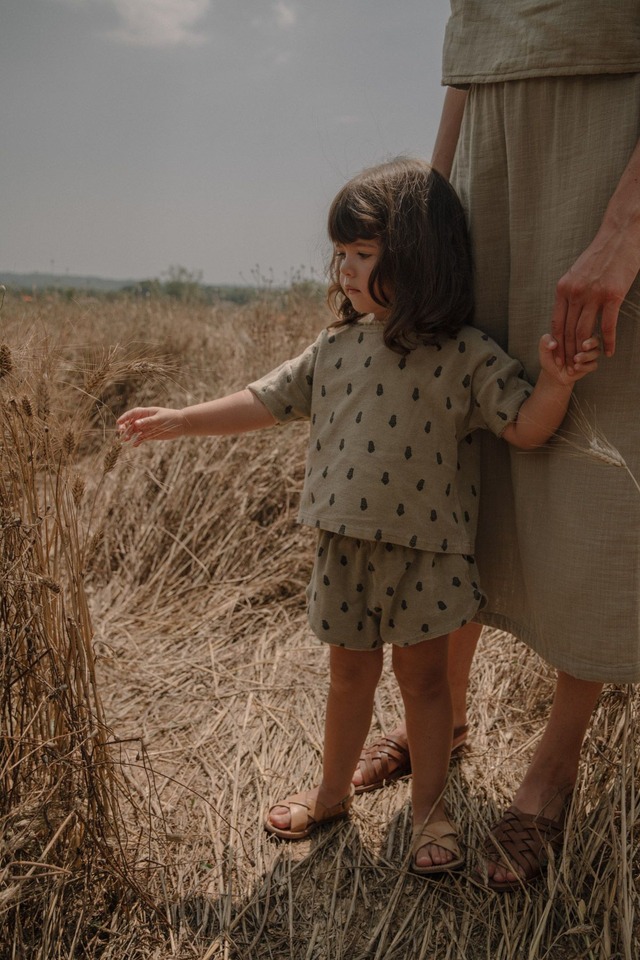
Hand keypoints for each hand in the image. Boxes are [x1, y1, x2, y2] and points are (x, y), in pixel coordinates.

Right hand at [117, 406, 185, 444]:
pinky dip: (137, 441)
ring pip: (135, 431)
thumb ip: (147, 422)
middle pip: (131, 423)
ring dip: (130, 435)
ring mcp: (147, 427)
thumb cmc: (171, 418)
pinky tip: (135, 445)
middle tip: (121, 433)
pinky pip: (141, 438)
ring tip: (126, 440)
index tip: (118, 422)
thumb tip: (135, 424)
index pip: (132, 414)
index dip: (125, 417)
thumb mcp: (159, 419)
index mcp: (146, 413)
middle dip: (125, 427)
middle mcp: (145, 420)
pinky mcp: (150, 435)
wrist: (181, 425)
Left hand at [538, 333, 599, 385]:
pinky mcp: (591, 364)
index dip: (575, 333)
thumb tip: (553, 343)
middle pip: (594, 338)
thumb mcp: (544, 349)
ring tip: (575, 359)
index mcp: (577, 332)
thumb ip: (545, 342)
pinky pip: (594, 364)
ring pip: (596, 351)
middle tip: (583, 346)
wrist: (553, 373)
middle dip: (589, 342)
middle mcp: (586, 341)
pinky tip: (577, 367)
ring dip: (586, 356)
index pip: (581, 328)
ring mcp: (590, 353)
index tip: (566, 340)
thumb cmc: (550, 357)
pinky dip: (585, 366)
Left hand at [551, 229, 639, 365]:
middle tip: (570, 368)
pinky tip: (608, 352)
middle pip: (569, 331)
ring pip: (585, 331)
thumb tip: (567, 311)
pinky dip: (607, 342)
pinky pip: (608, 326)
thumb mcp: (576, 273)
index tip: (558, 358)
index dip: (557, 345)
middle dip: (568, 353)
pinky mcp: (613, 295)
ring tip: (586, 363)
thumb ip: (570, 292)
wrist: (620, 236)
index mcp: (563, 288)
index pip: (556, 324)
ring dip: (584, 351)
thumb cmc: (600, 255)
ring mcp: (594, 295)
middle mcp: (575, 293)